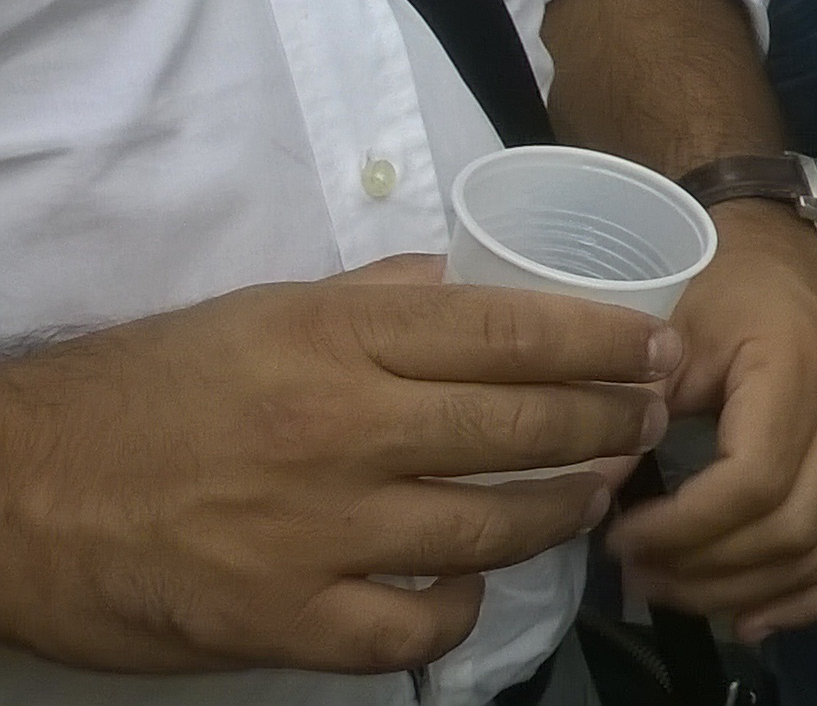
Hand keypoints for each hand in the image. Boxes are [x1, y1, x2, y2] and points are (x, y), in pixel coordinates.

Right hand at [0, 256, 673, 675]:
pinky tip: (472, 586)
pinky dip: (457, 610)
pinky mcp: (283, 620)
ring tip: (597, 495)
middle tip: (652, 422)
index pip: (509, 331)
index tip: (657, 349)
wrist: (16, 491)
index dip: (602, 343)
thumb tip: (471, 284)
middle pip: (519, 427)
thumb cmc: (144, 390)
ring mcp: (315, 533)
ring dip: (561, 512)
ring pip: (489, 527)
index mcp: (334, 336)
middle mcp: (340, 429)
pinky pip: (412, 629)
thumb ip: (374, 299)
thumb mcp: (259, 311)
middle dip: (608, 425)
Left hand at [609, 204, 816, 640]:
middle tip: (633, 574)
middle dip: (706, 570)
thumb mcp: (662, 320)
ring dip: (744, 591)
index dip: (685, 528)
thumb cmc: (712, 274)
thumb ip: (630, 402)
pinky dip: (811, 596)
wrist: (774, 239)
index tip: (618, 534)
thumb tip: (589, 490)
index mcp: (797, 369)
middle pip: (791, 529)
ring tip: (672, 594)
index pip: (755, 482)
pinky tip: (755, 621)